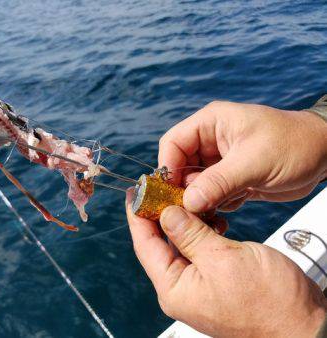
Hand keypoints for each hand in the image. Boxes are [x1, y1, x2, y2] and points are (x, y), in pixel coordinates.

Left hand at [125, 194, 325, 336]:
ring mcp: (197, 286)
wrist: (304, 324)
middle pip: (159, 244)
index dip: (137, 216)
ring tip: (188, 198)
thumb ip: (190, 235)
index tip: (136, 191)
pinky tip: (210, 218)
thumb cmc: (269, 301)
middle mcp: (180, 289)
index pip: (145, 245)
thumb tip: (166, 212)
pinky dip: (200, 232)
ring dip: (183, 221)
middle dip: (160, 214)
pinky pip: (198, 251)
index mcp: (174, 289)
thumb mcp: (224, 259)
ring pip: (180, 245)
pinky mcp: (214, 280)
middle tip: (161, 187)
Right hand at [159, 101, 326, 212]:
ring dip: (200, 200)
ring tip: (216, 209)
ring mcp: (220, 161)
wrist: (325, 155)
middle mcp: (210, 141)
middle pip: (180, 166)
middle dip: (184, 188)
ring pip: (194, 184)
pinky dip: (215, 204)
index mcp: (211, 123)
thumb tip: (187, 202)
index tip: (170, 193)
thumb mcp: (255, 162)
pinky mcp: (230, 178)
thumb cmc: (294, 145)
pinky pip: (210, 194)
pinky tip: (232, 205)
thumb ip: (219, 182)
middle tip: (191, 209)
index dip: (167, 167)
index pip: (173, 143)